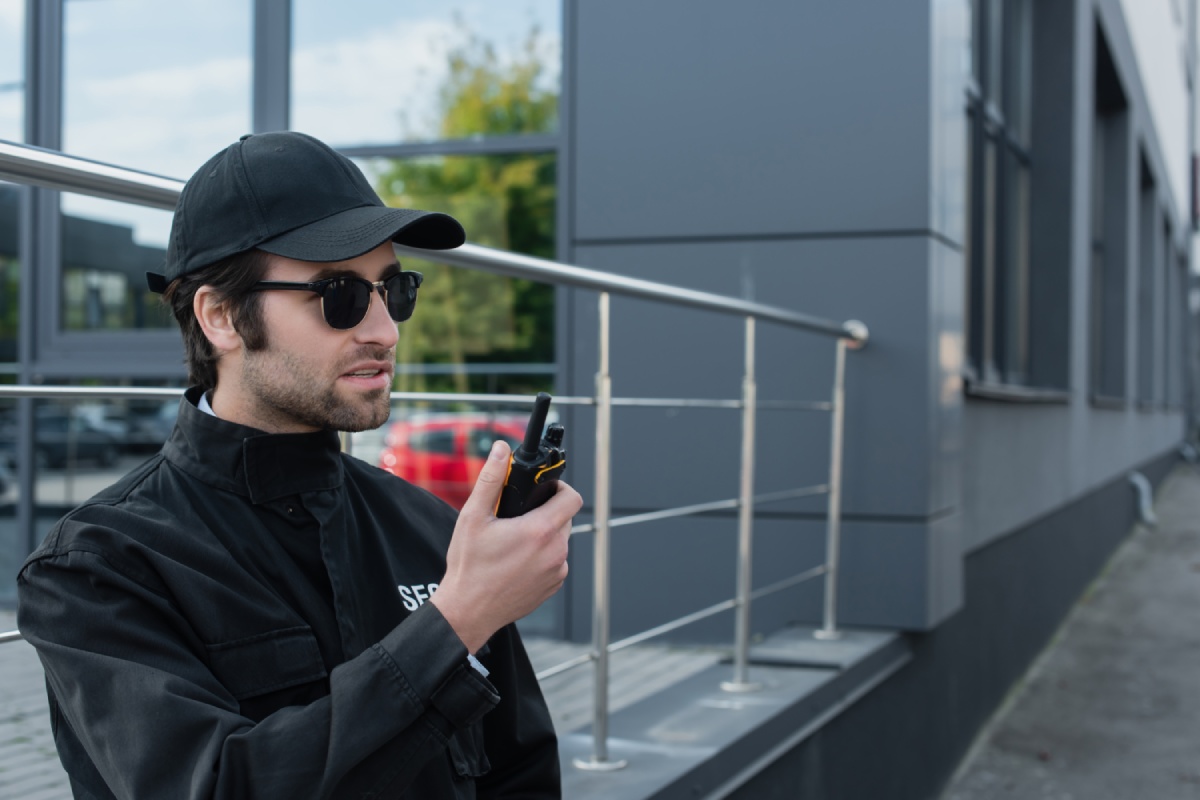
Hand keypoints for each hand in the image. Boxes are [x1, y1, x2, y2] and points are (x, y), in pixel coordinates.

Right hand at [430, 440, 581, 653]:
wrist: (468, 611)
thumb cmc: (469, 567)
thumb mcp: (473, 517)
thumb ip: (491, 479)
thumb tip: (501, 451)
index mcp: (540, 531)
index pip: (572, 498)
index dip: (560, 487)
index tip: (544, 489)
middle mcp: (556, 552)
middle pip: (565, 518)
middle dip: (547, 511)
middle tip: (520, 516)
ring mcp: (557, 572)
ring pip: (560, 541)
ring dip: (544, 535)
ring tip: (515, 540)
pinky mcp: (553, 587)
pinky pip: (556, 562)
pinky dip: (542, 556)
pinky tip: (517, 561)